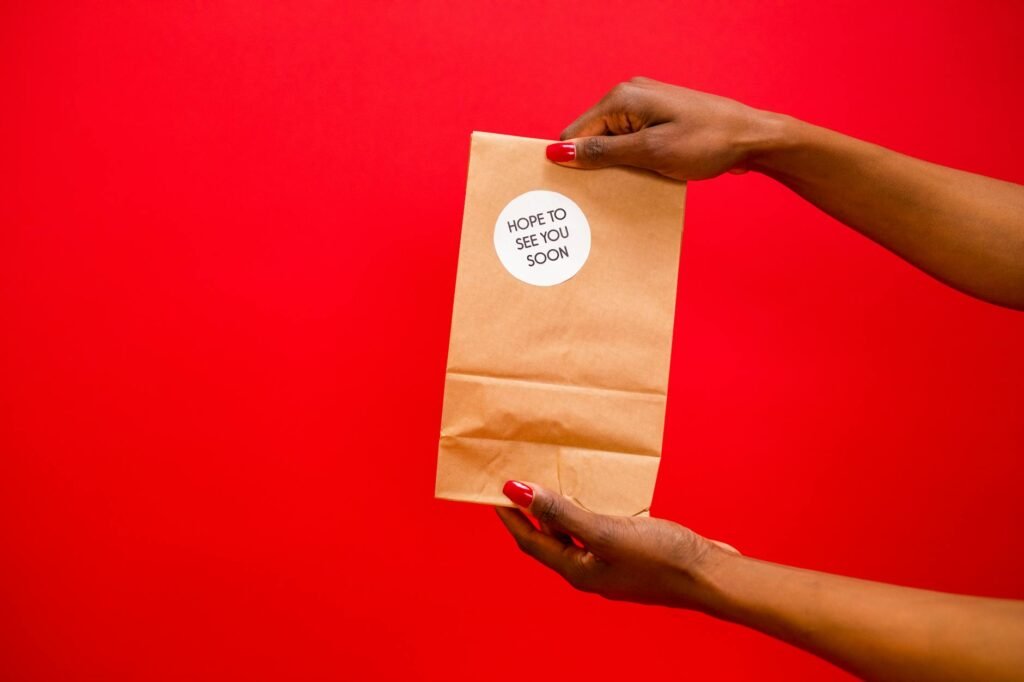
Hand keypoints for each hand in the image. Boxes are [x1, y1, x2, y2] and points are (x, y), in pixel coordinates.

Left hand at [495, 480, 737, 607]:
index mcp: (578, 570)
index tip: (491, 491)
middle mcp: (591, 570)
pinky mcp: (632, 553)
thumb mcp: (605, 530)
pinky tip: (596, 494)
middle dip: (531, 512)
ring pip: (576, 533)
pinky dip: (589, 510)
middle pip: (550, 538)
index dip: (510, 517)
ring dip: (560, 510)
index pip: (530, 541)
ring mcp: (612, 563)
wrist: (711, 575)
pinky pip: (600, 529)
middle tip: (518, 482)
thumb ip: (561, 511)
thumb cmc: (660, 557)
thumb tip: (517, 492)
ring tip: (551, 481)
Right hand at [546, 77, 780, 179]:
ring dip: (616, 166)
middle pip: (591, 138)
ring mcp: (644, 106)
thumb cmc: (707, 142)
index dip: (573, 163)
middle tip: (610, 192)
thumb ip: (602, 153)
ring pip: (611, 143)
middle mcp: (628, 97)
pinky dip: (632, 161)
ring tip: (633, 183)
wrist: (752, 137)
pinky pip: (630, 142)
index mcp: (621, 99)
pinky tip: (646, 175)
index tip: (578, 192)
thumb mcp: (650, 152)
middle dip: (595, 166)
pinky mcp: (657, 119)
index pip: (575, 134)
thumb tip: (560, 153)